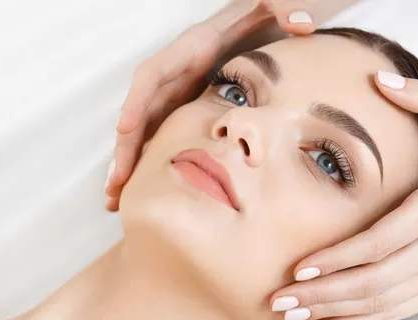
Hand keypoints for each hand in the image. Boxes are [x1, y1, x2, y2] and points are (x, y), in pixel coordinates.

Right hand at [104, 0, 356, 210]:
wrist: (274, 14)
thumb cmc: (271, 7)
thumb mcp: (276, 1)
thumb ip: (283, 6)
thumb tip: (300, 23)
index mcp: (196, 48)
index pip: (155, 74)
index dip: (138, 101)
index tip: (124, 131)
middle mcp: (182, 69)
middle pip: (143, 110)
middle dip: (126, 148)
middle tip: (115, 187)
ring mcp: (185, 87)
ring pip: (149, 127)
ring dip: (131, 161)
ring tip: (115, 198)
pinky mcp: (194, 100)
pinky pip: (167, 131)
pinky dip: (153, 157)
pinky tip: (146, 183)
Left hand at [270, 70, 417, 319]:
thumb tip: (382, 78)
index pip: (382, 241)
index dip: (340, 257)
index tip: (300, 265)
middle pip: (373, 281)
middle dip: (323, 293)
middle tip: (279, 300)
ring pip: (380, 304)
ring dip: (333, 312)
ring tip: (292, 314)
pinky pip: (395, 314)